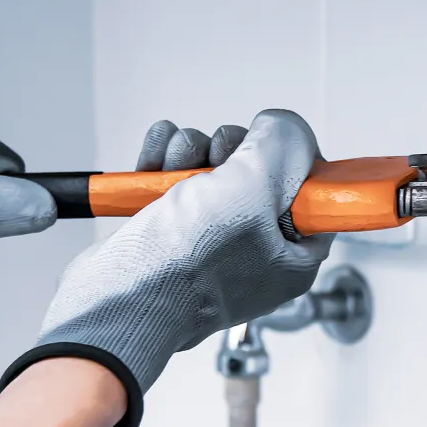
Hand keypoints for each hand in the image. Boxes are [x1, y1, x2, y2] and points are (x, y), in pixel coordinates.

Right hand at [24, 109, 333, 396]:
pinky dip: (161, 163)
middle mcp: (257, 251)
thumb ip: (283, 146)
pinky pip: (174, 181)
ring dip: (190, 153)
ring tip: (172, 168)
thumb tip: (281, 125)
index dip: (290, 160)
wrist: (114, 300)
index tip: (267, 148)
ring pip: (212, 171)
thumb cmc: (187, 265)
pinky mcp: (169, 233)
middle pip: (258, 173)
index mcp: (295, 255)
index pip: (312, 192)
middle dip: (229, 151)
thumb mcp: (255, 189)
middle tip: (215, 161)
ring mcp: (210, 242)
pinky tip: (151, 163)